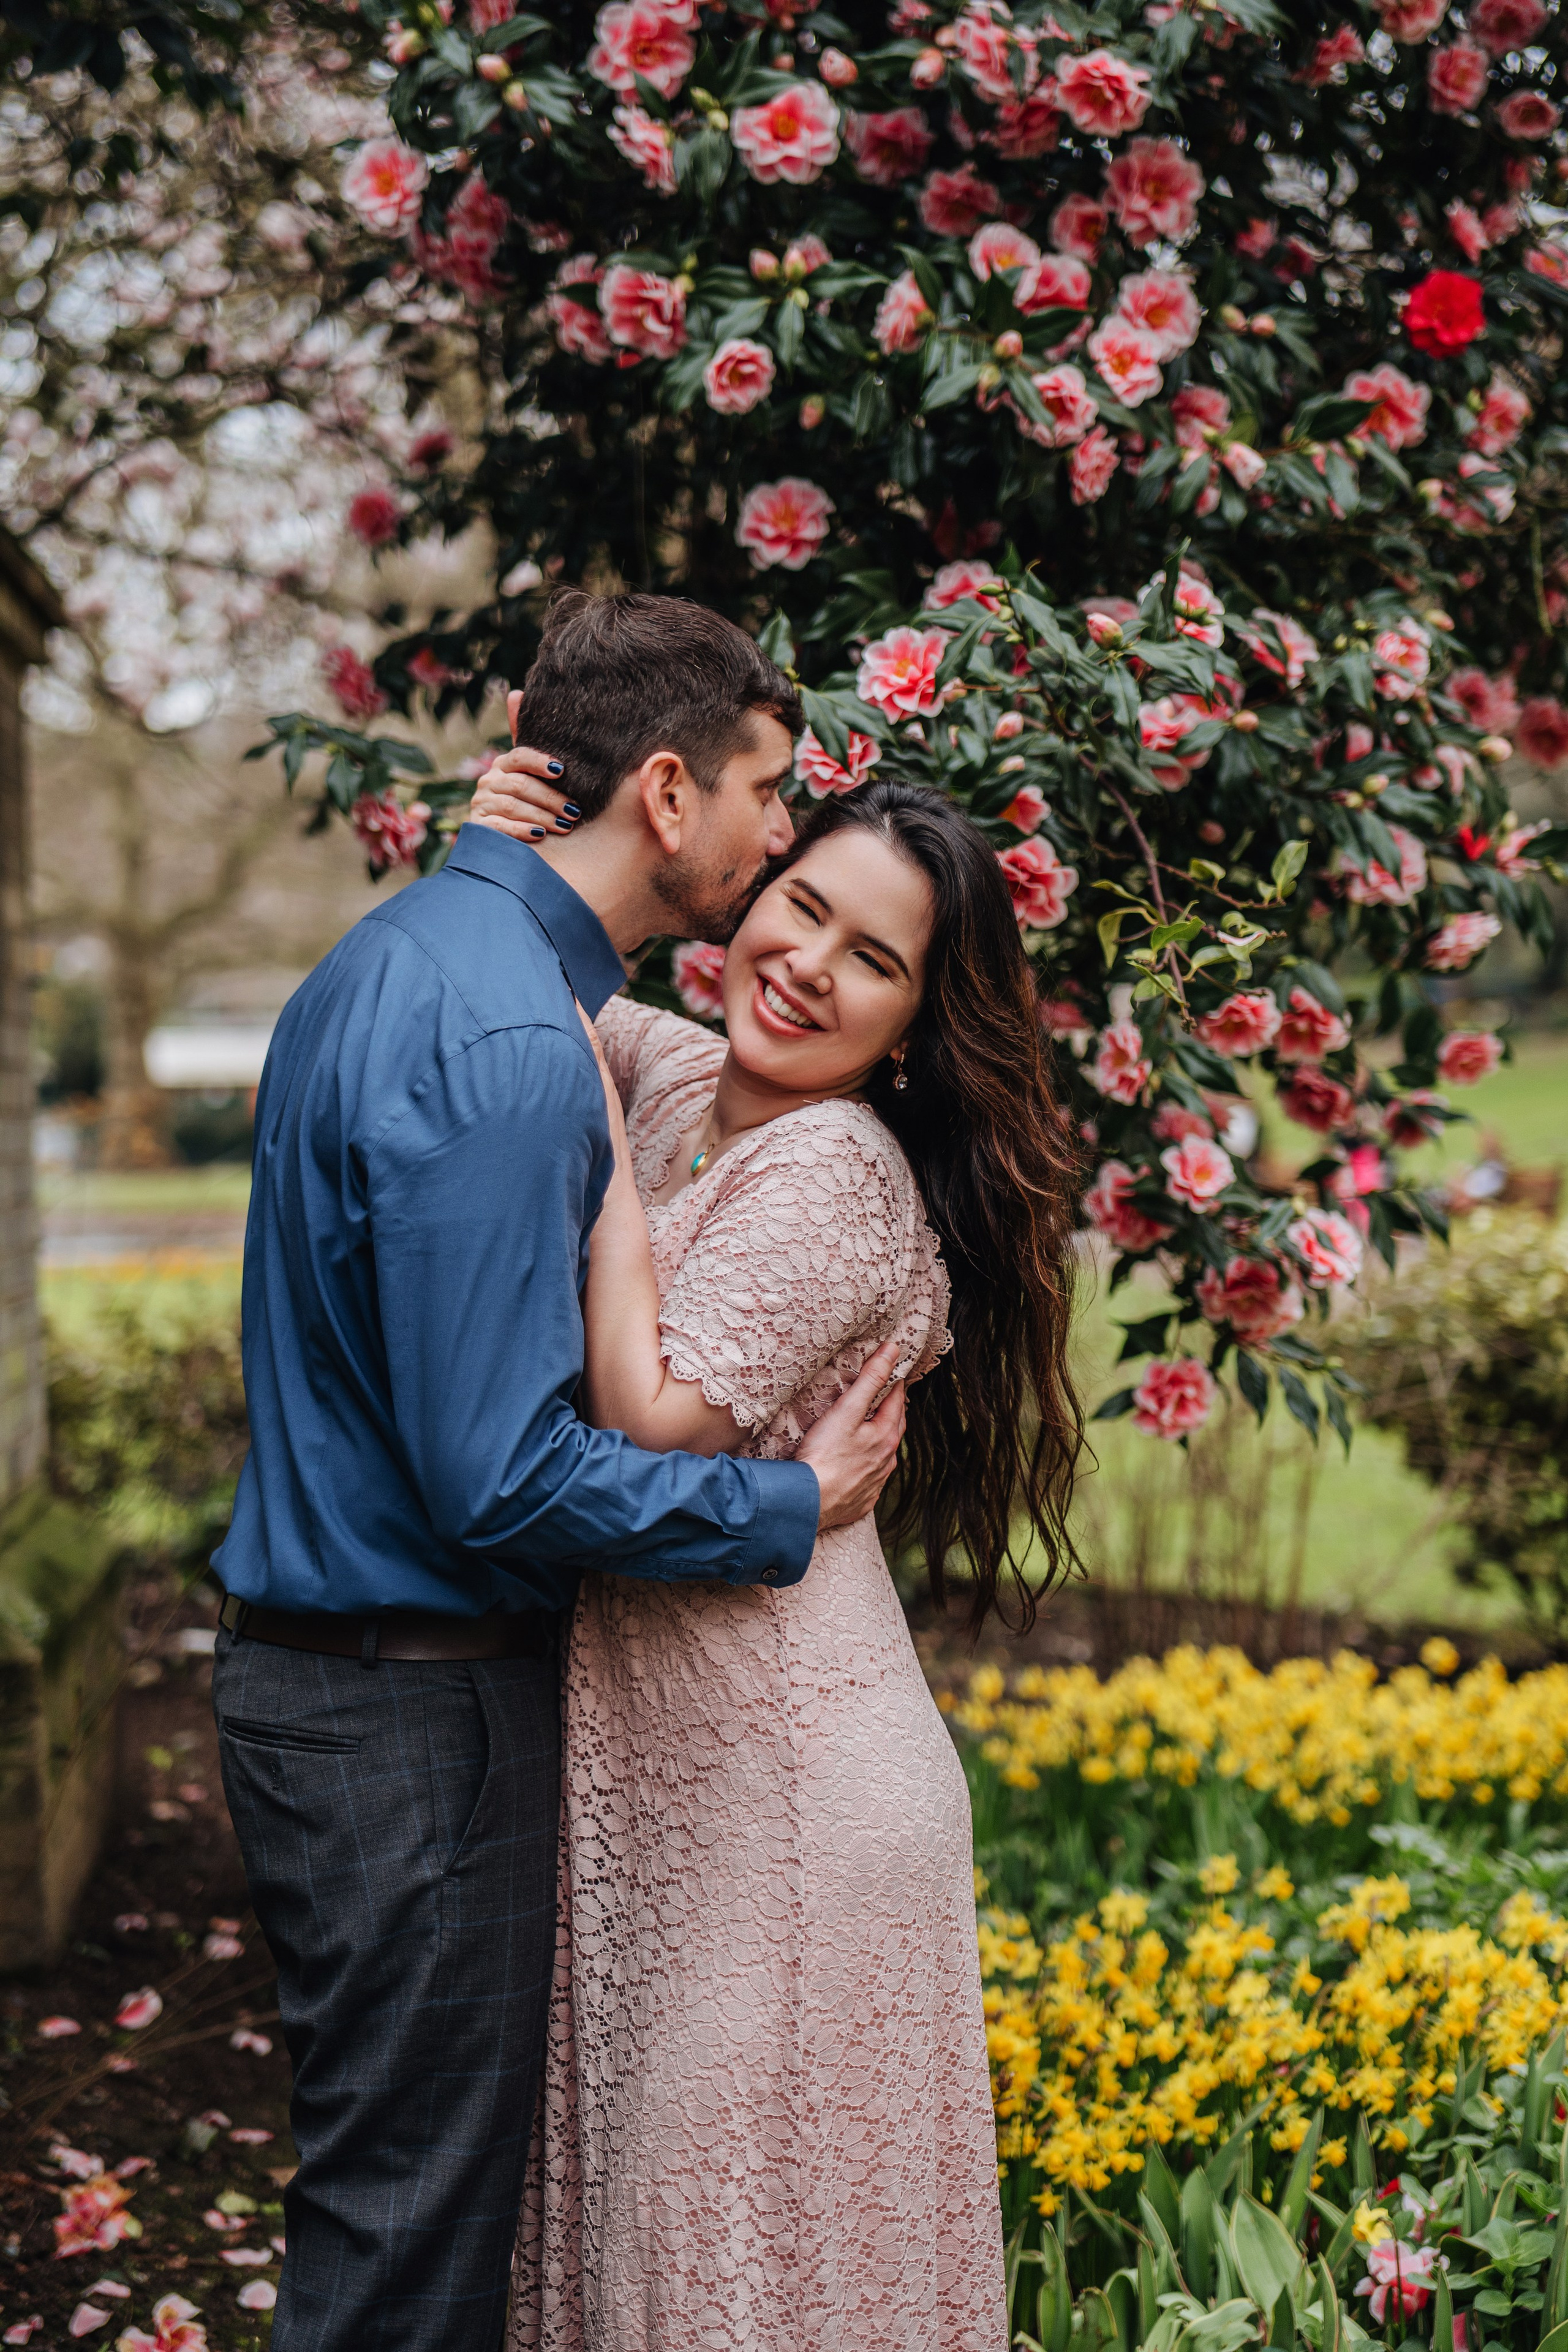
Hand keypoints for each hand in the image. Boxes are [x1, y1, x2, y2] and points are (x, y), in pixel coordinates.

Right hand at [468, 689, 579, 841]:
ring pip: (512, 805)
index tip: (561, 771)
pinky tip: (539, 835)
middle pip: (521, 784)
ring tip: (565, 825)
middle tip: (574, 811)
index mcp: (504, 765)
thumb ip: (530, 741)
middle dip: (550, 798)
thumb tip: (515, 692)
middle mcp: (489, 781)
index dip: (540, 762)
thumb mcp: (533, 773)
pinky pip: (499, 826)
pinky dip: (520, 830)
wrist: (506, 841)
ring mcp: (482, 803)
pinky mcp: (479, 826)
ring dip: (542, 815)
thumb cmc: (530, 803)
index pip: (520, 756)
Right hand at [797, 1340, 907, 1532]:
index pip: (897, 1401)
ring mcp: (875, 1483)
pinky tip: (857, 1465)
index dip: (894, 1383)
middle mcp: (886, 1461)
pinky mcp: (861, 1501)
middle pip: (894, 1428)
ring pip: (884, 1455)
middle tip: (886, 1395)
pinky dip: (867, 1467)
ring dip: (880, 1440)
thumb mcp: (847, 1410)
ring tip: (872, 1428)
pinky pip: (870, 1480)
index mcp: (886, 1436)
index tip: (893, 1369)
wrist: (807, 1503)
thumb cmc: (825, 1455)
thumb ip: (870, 1379)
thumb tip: (892, 1351)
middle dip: (892, 1410)